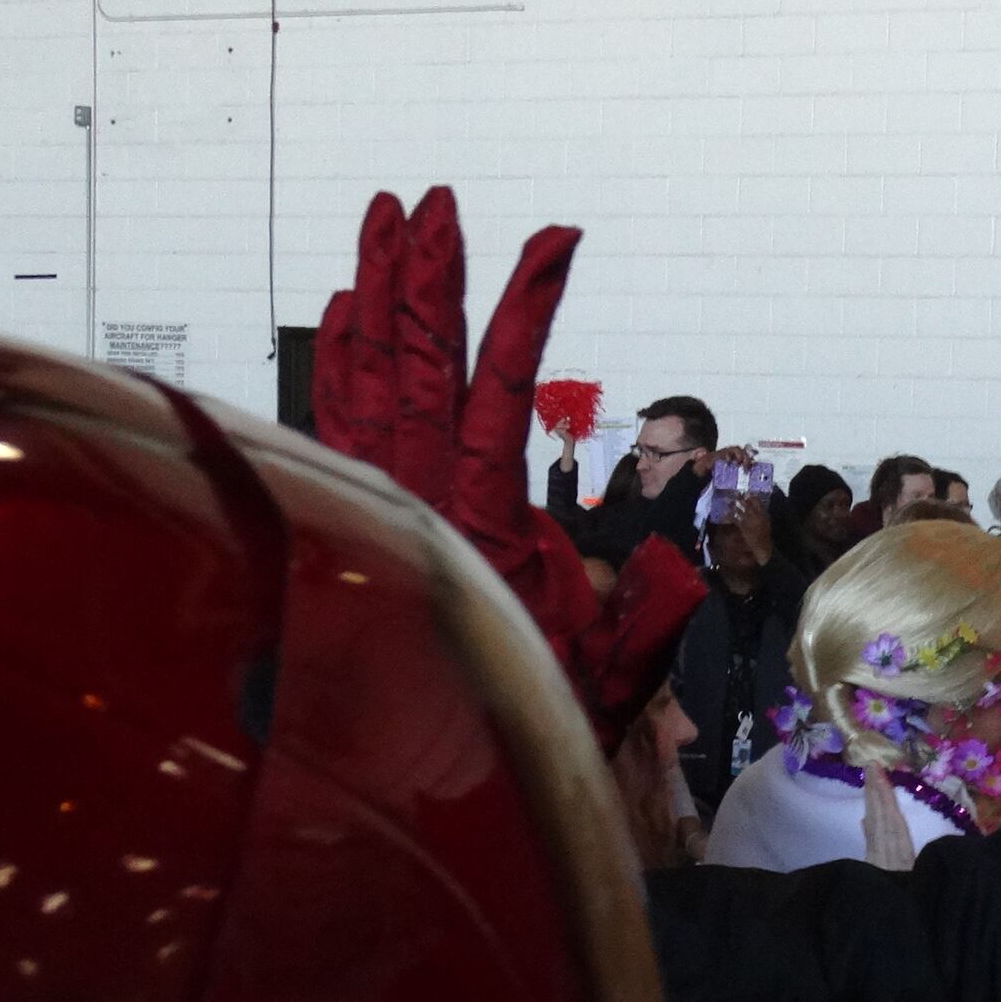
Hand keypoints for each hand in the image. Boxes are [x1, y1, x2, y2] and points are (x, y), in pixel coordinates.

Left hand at [316, 188, 704, 744]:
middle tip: (431, 201)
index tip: (555, 241)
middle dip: (425, 276)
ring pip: (365, 384)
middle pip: (414, 366)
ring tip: (383, 223)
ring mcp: (379, 510)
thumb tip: (665, 569)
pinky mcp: (358, 525)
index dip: (525, 310)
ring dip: (376, 298)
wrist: (446, 799)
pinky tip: (340, 318)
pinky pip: (335, 428)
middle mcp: (419, 505)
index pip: (500, 390)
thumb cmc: (527, 736)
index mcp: (481, 524)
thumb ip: (639, 611)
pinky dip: (339, 367)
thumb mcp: (601, 673)